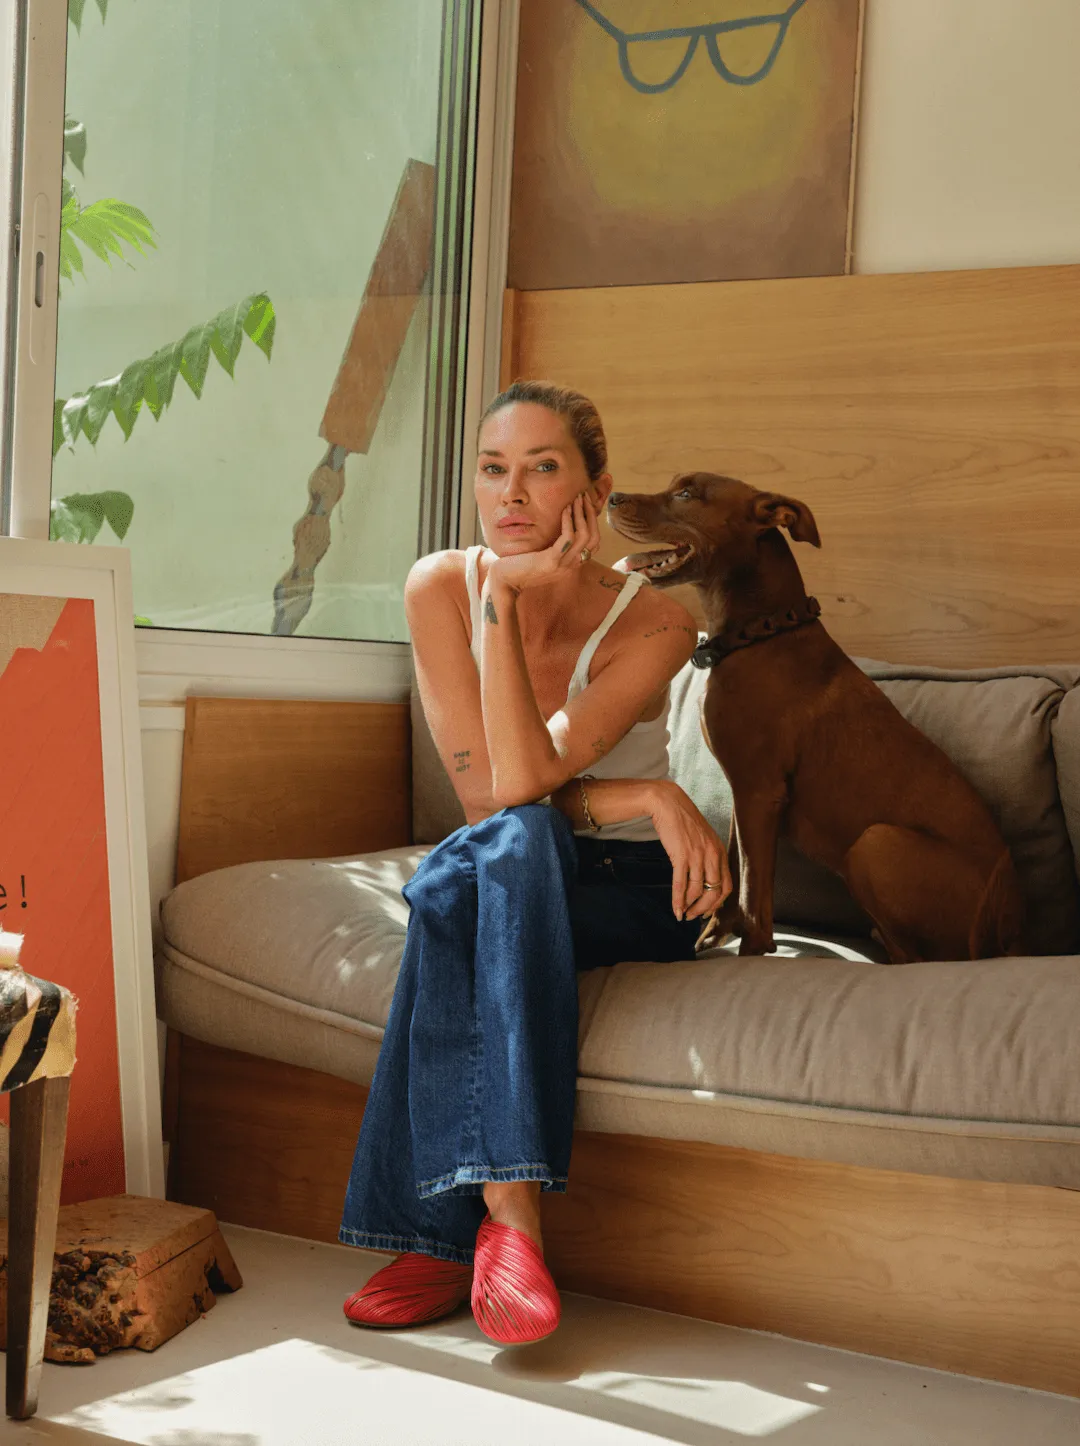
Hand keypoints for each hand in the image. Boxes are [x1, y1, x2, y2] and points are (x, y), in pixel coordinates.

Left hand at [486, 494, 601, 596]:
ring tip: (576, 499)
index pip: (594, 543)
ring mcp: (563, 565)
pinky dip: (568, 521)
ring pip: (584, 536)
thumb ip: (556, 546)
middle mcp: (571, 565)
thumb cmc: (520, 565)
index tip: (586, 504)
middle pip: (593, 538)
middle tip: (584, 496)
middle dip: (590, 514)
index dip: (593, 522)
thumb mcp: (544, 556)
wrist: (504, 581)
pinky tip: (564, 509)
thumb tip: (562, 526)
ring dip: (582, 513)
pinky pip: (568, 538)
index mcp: (571, 564)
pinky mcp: (551, 561)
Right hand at [648, 780, 731, 920]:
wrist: (668, 803)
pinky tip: (676, 909)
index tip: (707, 909)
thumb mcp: (704, 838)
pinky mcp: (681, 856)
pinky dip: (678, 900)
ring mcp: (697, 856)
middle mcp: (712, 855)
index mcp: (720, 852)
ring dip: (690, 907)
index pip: (726, 886)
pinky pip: (681, 884)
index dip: (717, 902)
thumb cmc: (683, 820)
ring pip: (697, 891)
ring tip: (684, 913)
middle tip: (694, 916)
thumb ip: (708, 856)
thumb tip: (704, 878)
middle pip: (714, 893)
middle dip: (704, 909)